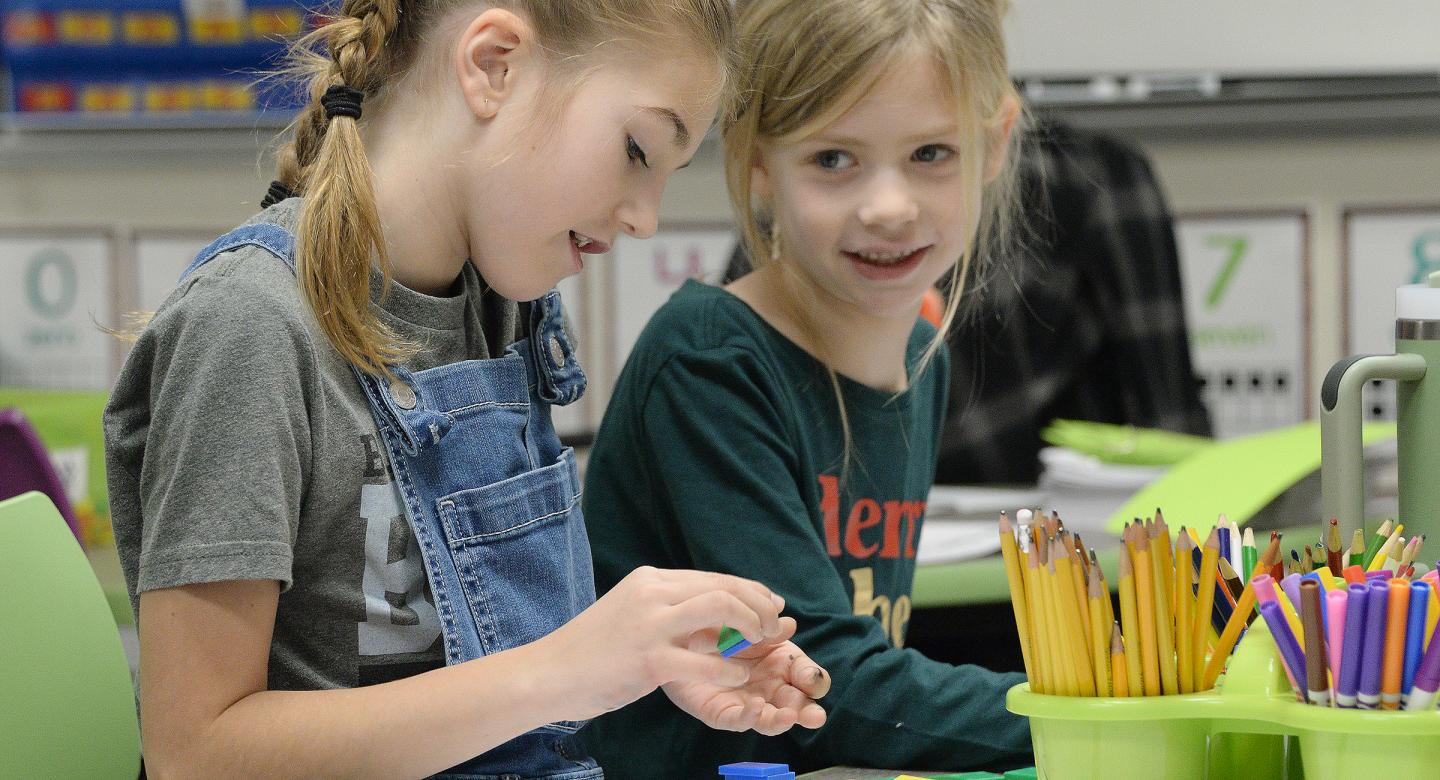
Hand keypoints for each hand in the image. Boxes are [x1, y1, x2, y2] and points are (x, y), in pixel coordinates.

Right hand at [533, 566, 787, 721]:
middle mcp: (652, 594)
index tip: (770, 607)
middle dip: (758, 607)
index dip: (750, 592)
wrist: (547, 673)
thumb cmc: (590, 650)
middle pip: (724, 588)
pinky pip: (704, 661)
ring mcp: (649, 625)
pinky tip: (737, 678)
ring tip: (760, 648)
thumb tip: (713, 614)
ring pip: (720, 609)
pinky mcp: (647, 660)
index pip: (714, 578)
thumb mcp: (631, 613)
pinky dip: (729, 669)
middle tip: (773, 629)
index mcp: (650, 580)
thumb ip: (668, 609)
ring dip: (750, 627)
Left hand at [662, 616, 829, 734]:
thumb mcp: (742, 620)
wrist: (675, 635)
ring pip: (771, 717)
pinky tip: (755, 707)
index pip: (806, 675)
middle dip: (808, 711)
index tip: (811, 679)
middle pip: (796, 703)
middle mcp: (769, 685)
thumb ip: (764, 624)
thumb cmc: (716, 624)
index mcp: (781, 662)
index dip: (813, 678)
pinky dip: (749, 716)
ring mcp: (747, 700)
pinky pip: (738, 719)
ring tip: (789, 717)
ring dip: (783, 720)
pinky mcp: (721, 711)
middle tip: (816, 716)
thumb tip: (788, 623)